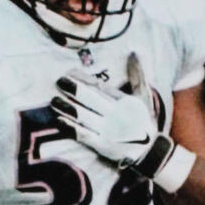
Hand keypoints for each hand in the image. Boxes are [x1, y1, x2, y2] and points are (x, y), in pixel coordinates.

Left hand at [51, 53, 194, 192]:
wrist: (150, 152)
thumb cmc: (144, 122)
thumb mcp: (144, 97)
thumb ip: (138, 75)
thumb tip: (134, 52)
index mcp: (124, 101)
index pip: (101, 87)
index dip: (84, 80)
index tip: (70, 72)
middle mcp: (115, 114)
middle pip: (91, 99)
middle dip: (74, 90)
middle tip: (60, 81)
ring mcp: (108, 131)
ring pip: (84, 116)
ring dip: (68, 108)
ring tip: (54, 100)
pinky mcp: (102, 146)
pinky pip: (84, 135)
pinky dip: (71, 128)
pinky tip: (59, 121)